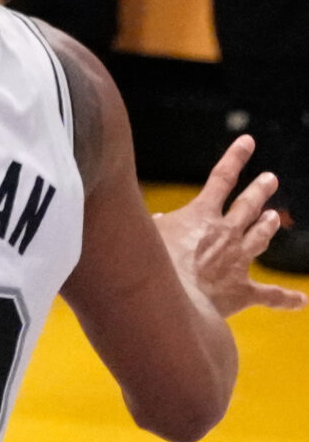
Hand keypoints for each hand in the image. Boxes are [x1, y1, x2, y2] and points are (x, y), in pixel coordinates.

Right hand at [156, 136, 307, 317]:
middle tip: (271, 178)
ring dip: (268, 227)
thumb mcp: (148, 232)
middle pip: (247, 206)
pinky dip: (287, 299)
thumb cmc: (153, 262)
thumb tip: (164, 219)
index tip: (248, 141)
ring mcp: (237, 261)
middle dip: (260, 190)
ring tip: (275, 218)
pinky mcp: (243, 291)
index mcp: (202, 214)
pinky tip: (302, 301)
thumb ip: (159, 223)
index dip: (235, 158)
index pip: (222, 178)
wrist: (171, 300)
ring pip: (259, 239)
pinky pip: (270, 295)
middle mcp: (225, 233)